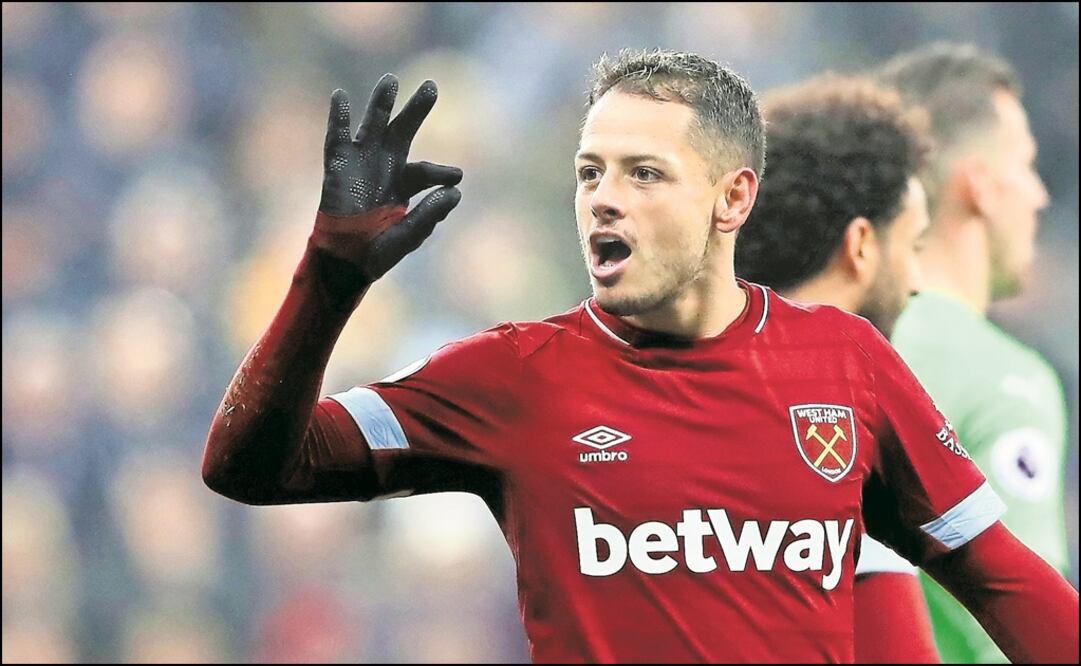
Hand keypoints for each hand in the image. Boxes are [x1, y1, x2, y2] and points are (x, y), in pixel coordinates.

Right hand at [313, 74, 461, 281]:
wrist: (344, 262)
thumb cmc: (378, 251)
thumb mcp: (409, 234)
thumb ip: (430, 214)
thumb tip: (456, 192)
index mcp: (404, 185)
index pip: (426, 171)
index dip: (441, 171)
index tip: (455, 176)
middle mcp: (384, 167)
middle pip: (402, 132)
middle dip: (416, 110)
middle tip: (431, 87)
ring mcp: (360, 164)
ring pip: (372, 126)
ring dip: (381, 103)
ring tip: (391, 80)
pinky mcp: (337, 166)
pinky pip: (337, 137)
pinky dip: (338, 117)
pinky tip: (341, 96)